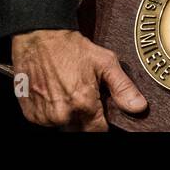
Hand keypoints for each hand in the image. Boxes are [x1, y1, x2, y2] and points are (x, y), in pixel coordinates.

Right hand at [10, 29, 146, 130]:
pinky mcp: (30, 114)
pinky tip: (54, 93)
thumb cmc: (71, 48)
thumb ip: (123, 88)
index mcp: (83, 103)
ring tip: (67, 91)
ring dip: (68, 115)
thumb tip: (139, 107)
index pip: (98, 131)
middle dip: (85, 118)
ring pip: (63, 126)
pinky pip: (46, 121)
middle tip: (83, 95)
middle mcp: (62, 114)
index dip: (102, 123)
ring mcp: (44, 116)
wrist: (38, 38)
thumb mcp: (105, 62)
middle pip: (80, 129)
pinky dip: (51, 112)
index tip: (103, 113)